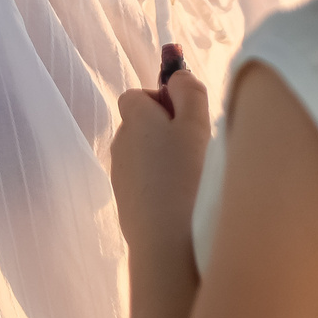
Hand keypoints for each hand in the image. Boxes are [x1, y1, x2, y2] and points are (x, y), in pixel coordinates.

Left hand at [112, 68, 210, 255]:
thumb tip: (177, 76)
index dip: (162, 100)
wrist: (168, 242)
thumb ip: (189, 92)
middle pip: (141, 125)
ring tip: (193, 180)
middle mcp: (120, 143)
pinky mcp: (126, 205)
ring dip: (165, 161)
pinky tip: (182, 202)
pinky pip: (145, 184)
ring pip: (144, 156)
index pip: (136, 95)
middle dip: (166, 131)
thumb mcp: (197, 125)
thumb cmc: (187, 177)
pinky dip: (161, 186)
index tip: (186, 118)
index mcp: (134, 118)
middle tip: (197, 149)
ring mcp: (120, 176)